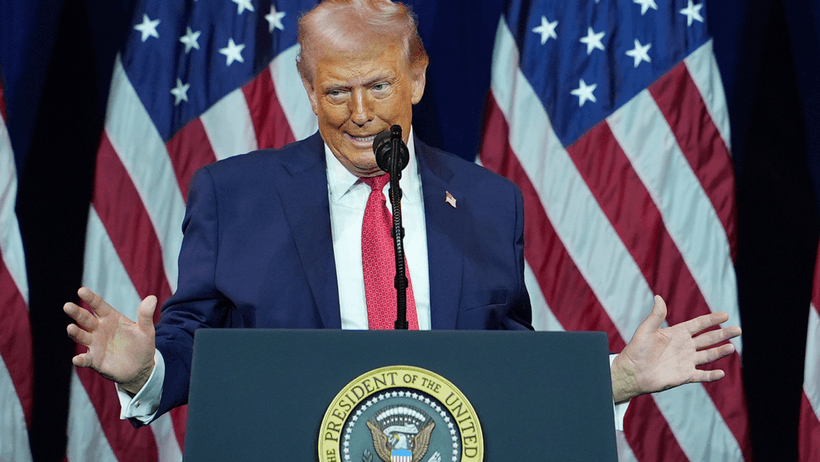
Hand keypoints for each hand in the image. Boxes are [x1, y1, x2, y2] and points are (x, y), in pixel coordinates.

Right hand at [64, 287, 157, 394]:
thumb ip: (146, 315)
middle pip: (85, 319)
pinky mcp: (94, 360)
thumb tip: (153, 298)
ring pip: (82, 336)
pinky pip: (85, 359)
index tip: (81, 290)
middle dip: (76, 312)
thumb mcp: (146, 330)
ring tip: (70, 328)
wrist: (141, 367)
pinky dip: (80, 359)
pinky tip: (77, 359)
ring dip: (75, 333)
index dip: (90, 298)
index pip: (98, 305)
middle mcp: (99, 329)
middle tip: (67, 306)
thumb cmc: (142, 344)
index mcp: (111, 318)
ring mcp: (95, 345)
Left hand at [610, 295, 740, 402]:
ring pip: (708, 355)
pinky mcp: (684, 375)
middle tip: (738, 330)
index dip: (711, 319)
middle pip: (708, 339)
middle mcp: (684, 346)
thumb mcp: (646, 330)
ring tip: (732, 347)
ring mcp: (685, 361)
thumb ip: (656, 316)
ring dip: (720, 351)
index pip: (698, 324)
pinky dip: (711, 375)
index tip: (725, 315)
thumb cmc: (636, 350)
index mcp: (677, 333)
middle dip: (723, 334)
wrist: (632, 372)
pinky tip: (721, 373)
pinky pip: (701, 375)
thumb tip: (658, 297)